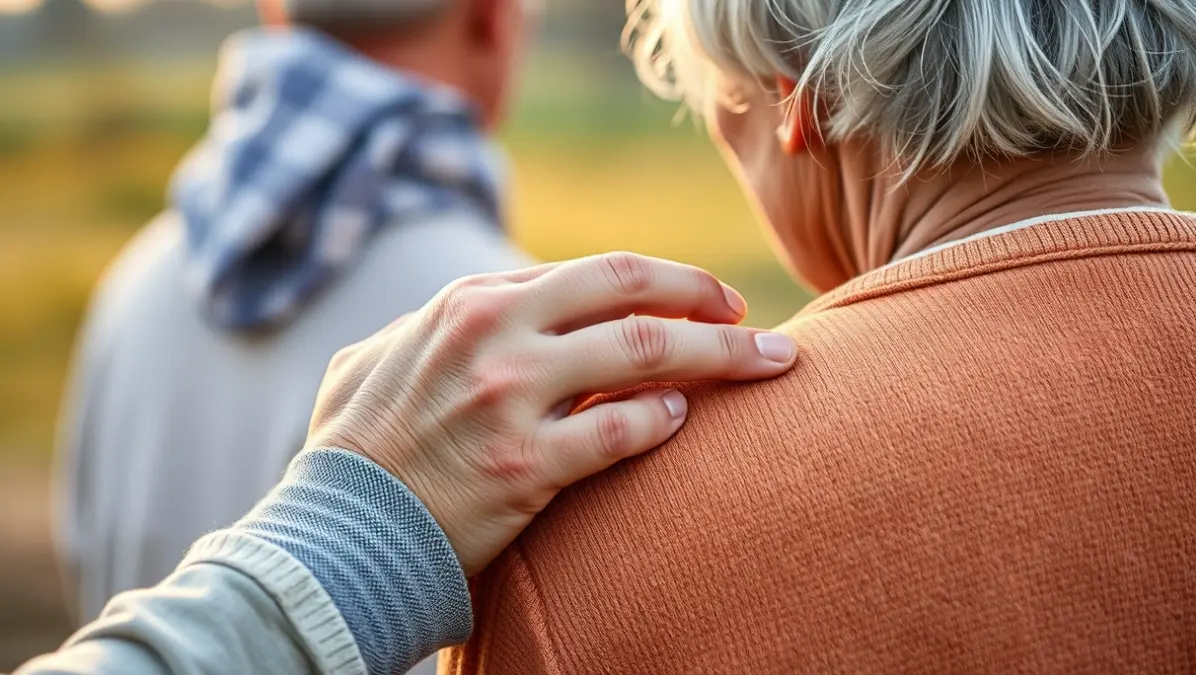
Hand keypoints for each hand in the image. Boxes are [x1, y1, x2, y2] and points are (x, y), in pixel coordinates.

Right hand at [305, 252, 796, 574]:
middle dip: (708, 296)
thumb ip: (446, 324)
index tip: (704, 297)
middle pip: (635, 291)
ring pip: (649, 354)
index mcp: (472, 300)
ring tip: (769, 363)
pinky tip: (683, 422)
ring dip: (722, 354)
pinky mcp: (524, 466)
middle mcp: (495, 333)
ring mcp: (510, 397)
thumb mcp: (383, 357)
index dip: (664, 280)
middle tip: (753, 317)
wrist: (335, 535)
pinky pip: (621, 432)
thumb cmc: (359, 449)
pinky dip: (663, 421)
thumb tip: (502, 306)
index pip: (596, 271)